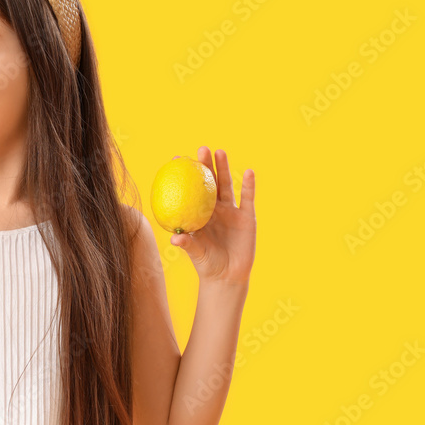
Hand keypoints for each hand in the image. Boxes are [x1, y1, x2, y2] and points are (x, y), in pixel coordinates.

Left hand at [170, 147, 254, 283]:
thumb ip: (187, 244)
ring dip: (224, 168)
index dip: (184, 175)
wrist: (228, 276)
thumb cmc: (207, 264)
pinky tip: (249, 172)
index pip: (189, 190)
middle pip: (209, 182)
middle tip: (201, 149)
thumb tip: (174, 238)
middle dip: (205, 165)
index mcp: (198, 213)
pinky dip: (249, 185)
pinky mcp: (247, 217)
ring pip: (227, 185)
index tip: (176, 159)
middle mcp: (214, 209)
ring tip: (220, 151)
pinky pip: (248, 198)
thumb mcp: (196, 253)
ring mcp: (231, 211)